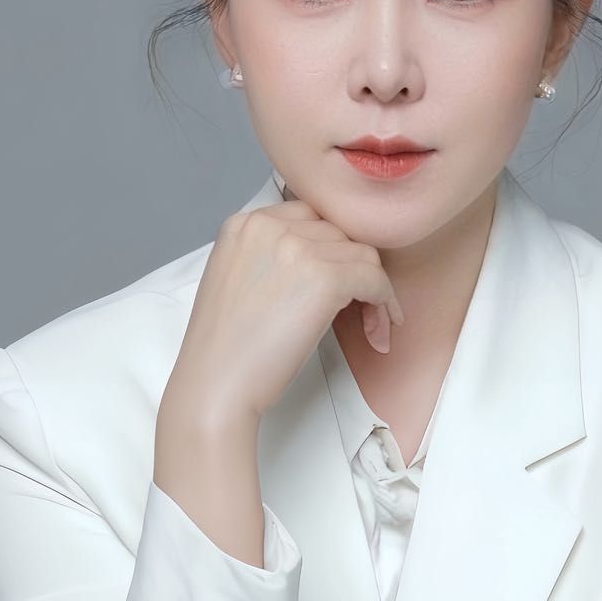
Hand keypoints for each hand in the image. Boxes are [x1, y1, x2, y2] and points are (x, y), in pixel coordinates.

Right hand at [165, 192, 405, 428]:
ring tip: (372, 326)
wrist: (217, 382)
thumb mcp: (238, 279)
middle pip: (339, 235)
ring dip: (374, 290)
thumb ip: (272, 256)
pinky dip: (384, 304)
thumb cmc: (227, 347)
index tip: (340, 281)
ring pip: (363, 255)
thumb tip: (325, 260)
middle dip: (354, 271)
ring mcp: (297, 248)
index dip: (331, 251)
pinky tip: (378, 330)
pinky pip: (374, 279)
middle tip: (360, 311)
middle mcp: (270, 226)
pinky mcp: (324, 277)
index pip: (310, 218)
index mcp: (245, 224)